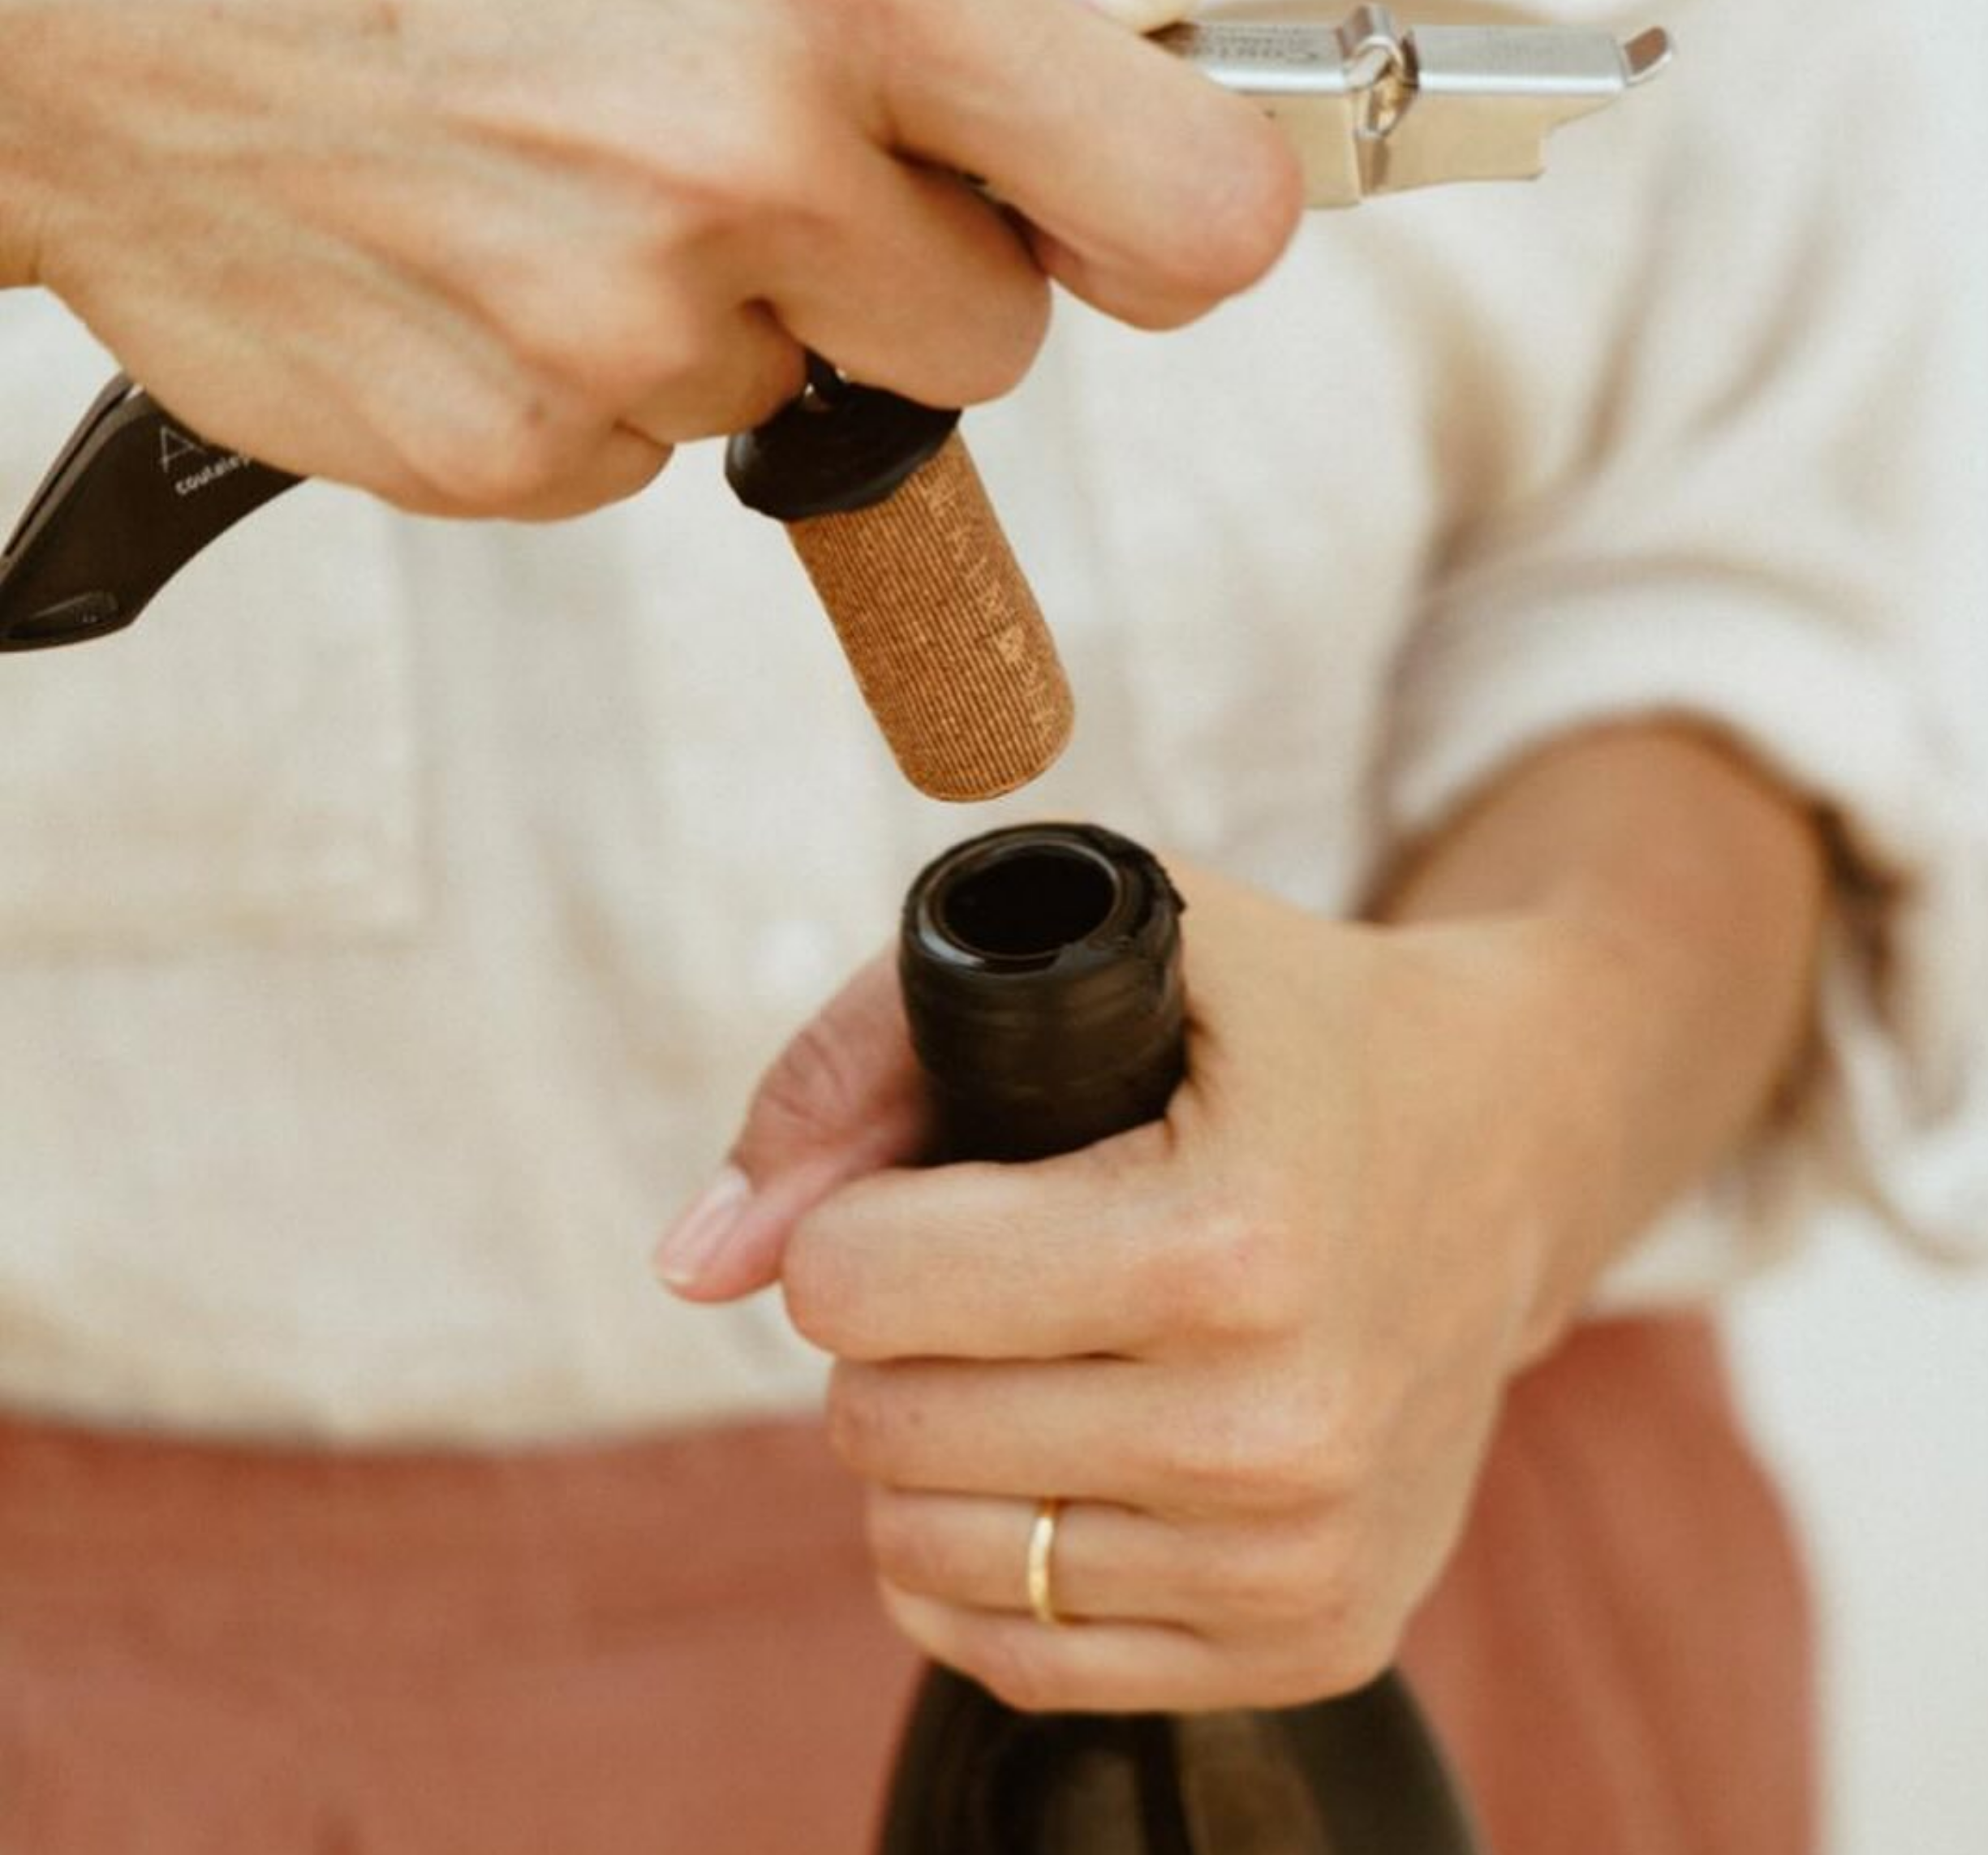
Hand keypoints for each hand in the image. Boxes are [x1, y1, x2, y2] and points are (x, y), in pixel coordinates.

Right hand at [0, 0, 1297, 516]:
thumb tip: (1110, 27)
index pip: (1173, 206)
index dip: (1185, 225)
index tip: (1155, 224)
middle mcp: (737, 176)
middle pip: (983, 342)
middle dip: (903, 265)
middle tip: (753, 151)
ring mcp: (614, 338)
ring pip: (784, 401)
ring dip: (711, 309)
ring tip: (546, 159)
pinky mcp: (500, 453)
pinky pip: (630, 453)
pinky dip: (577, 374)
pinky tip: (469, 244)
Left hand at [659, 866, 1621, 1712]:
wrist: (1512, 1143)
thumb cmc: (1279, 1031)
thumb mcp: (1093, 960)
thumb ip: (859, 1064)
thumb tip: (692, 1262)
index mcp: (1227, 1243)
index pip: (856, 1286)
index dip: (853, 1215)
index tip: (927, 1179)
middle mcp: (1276, 1429)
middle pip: (876, 1424)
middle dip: (889, 1327)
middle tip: (993, 1253)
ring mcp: (1300, 1561)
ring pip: (922, 1552)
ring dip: (929, 1441)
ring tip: (1035, 1342)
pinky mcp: (1314, 1643)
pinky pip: (1016, 1651)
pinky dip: (989, 1551)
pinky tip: (1064, 1446)